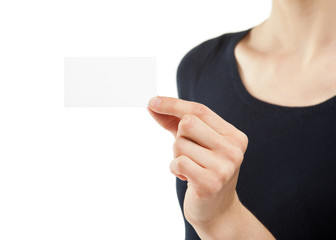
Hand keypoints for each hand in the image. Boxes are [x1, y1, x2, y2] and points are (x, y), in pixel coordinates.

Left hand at [147, 96, 247, 226]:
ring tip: (190, 168)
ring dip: (177, 156)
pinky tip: (187, 177)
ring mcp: (224, 167)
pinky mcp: (211, 183)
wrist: (217, 210)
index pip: (200, 110)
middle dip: (178, 137)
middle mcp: (233, 149)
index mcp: (234, 135)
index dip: (173, 104)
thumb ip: (175, 122)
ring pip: (180, 144)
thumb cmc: (204, 170)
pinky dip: (175, 168)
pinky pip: (178, 162)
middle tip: (188, 153)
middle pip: (187, 123)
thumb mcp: (195, 143)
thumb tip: (152, 104)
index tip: (152, 101)